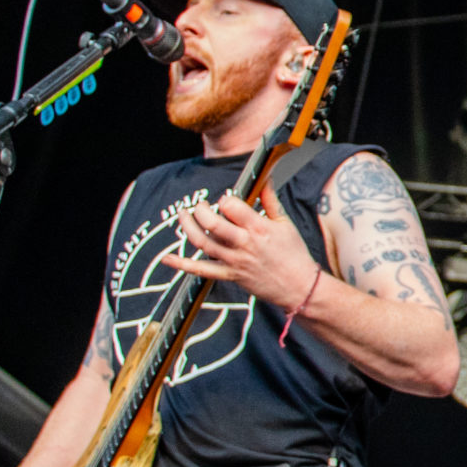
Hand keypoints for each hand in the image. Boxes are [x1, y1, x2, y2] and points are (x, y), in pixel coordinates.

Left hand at [160, 186, 319, 308]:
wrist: (298, 286)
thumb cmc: (293, 254)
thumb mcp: (285, 223)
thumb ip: (271, 200)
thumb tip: (265, 179)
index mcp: (259, 228)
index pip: (232, 207)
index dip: (226, 199)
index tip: (227, 200)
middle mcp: (244, 244)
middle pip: (213, 223)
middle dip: (201, 210)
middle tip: (200, 205)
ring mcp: (234, 261)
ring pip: (203, 242)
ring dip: (188, 227)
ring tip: (184, 215)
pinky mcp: (229, 275)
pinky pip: (201, 270)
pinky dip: (181, 265)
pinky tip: (167, 258)